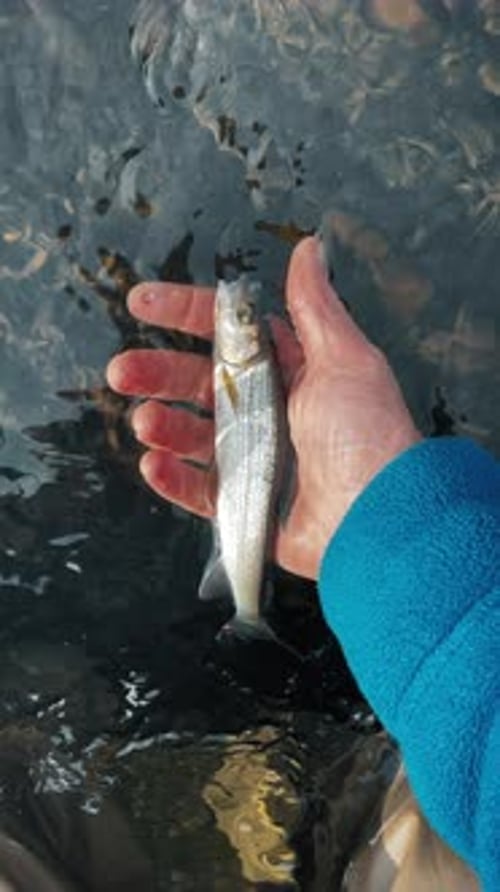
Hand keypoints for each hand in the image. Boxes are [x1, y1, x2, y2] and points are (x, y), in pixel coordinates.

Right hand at [106, 237, 420, 578]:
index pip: (228, 334)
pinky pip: (198, 490)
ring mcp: (254, 458)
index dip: (184, 314)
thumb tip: (308, 248)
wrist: (378, 518)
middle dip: (157, 373)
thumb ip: (314, 306)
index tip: (142, 302)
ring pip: (191, 436)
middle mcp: (269, 412)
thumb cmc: (367, 434)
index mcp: (290, 371)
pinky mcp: (245, 504)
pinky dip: (172, 478)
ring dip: (161, 424)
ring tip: (146, 421)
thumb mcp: (344, 359)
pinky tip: (153, 463)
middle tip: (122, 370)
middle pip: (198, 383)